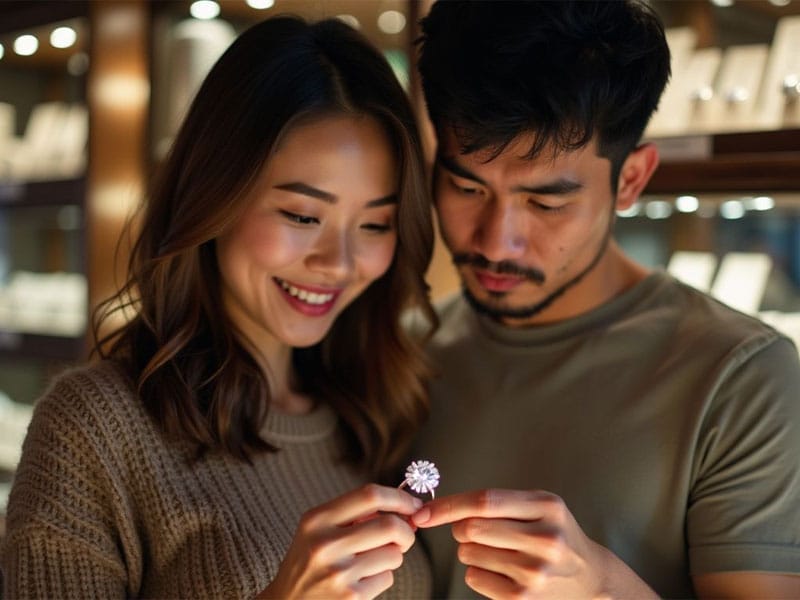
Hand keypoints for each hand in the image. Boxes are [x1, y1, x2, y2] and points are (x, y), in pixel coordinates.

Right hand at [258, 483, 422, 599]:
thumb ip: (353, 514)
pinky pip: (387, 578)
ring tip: (371, 561)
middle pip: (390, 526)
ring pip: (394, 554)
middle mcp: (325, 544)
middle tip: (404, 537)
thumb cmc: (308, 563)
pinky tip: (362, 580)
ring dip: (392, 557)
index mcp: (317, 519)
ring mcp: (339, 573)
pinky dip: (382, 577)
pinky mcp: (351, 597)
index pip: (370, 495)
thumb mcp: (317, 529)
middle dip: (406, 532)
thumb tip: (401, 507)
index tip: (413, 505)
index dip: (399, 498)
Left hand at [412, 489, 656, 598]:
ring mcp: (534, 571)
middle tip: (476, 530)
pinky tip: (501, 570)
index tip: (423, 512)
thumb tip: (436, 509)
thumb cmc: (553, 533)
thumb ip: (497, 502)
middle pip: (471, 528)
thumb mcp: (539, 506)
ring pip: (468, 553)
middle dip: (462, 528)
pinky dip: (477, 572)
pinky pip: (473, 578)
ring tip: (497, 551)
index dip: (448, 505)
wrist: (589, 578)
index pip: (484, 501)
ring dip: (470, 550)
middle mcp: (544, 538)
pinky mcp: (523, 597)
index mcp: (547, 506)